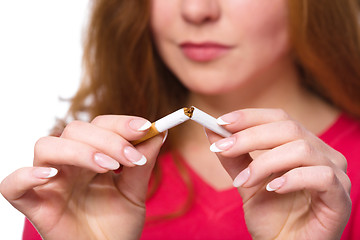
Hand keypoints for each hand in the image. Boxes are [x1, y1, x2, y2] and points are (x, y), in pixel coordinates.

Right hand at [0, 115, 165, 239]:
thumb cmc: (118, 226)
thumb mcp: (135, 192)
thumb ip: (145, 162)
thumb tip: (161, 131)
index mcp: (92, 157)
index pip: (100, 125)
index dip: (120, 123)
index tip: (147, 128)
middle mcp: (69, 164)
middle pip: (75, 130)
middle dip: (107, 139)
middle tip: (131, 159)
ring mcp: (50, 183)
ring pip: (47, 146)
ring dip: (79, 151)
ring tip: (108, 167)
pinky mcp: (35, 205)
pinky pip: (12, 185)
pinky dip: (26, 176)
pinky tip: (51, 176)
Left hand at [206, 109, 350, 239]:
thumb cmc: (270, 214)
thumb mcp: (245, 180)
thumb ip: (232, 156)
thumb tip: (211, 130)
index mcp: (300, 144)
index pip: (278, 118)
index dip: (250, 117)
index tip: (221, 122)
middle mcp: (321, 153)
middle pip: (289, 128)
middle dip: (250, 137)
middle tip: (222, 148)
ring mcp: (335, 174)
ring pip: (302, 149)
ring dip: (264, 163)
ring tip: (243, 182)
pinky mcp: (340, 197)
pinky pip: (321, 176)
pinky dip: (291, 179)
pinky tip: (272, 189)